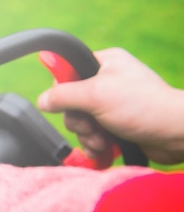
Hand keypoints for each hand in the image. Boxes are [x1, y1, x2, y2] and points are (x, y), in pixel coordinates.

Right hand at [38, 48, 183, 164]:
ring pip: (81, 121)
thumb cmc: (143, 107)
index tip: (72, 104)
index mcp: (104, 63)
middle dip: (78, 121)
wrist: (175, 134)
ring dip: (87, 135)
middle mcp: (108, 81)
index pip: (67, 73)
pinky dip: (95, 144)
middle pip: (71, 102)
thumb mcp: (96, 95)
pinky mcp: (117, 124)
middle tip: (91, 126)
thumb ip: (64, 95)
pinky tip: (105, 148)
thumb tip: (41, 100)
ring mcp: (112, 104)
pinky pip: (93, 134)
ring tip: (102, 141)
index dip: (63, 92)